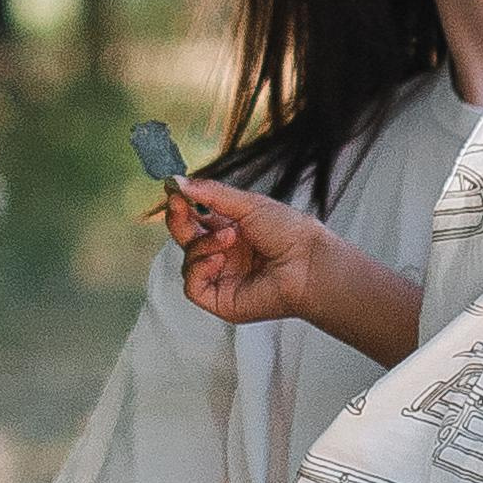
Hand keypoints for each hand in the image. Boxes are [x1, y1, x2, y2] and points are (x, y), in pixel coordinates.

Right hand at [165, 175, 327, 327]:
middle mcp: (225, 254)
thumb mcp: (249, 204)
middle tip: (179, 205)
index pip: (195, 218)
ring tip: (230, 238)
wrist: (309, 263)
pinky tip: (218, 260)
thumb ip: (211, 194)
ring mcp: (222, 278)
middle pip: (186, 239)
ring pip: (188, 261)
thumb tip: (178, 182)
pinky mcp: (221, 300)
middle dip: (178, 220)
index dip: (182, 206)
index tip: (174, 191)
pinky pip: (192, 286)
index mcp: (232, 230)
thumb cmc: (291, 234)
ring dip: (202, 245)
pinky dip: (199, 270)